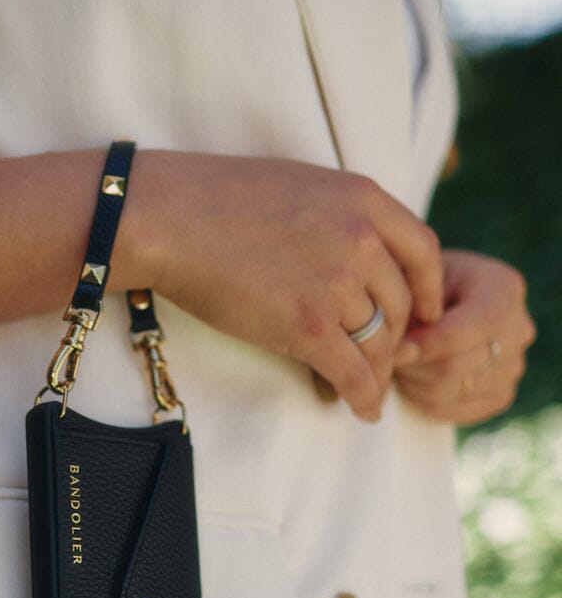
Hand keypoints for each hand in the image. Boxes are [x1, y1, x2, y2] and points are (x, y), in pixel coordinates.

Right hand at [127, 153, 444, 420]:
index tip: (424, 314)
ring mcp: (337, 283)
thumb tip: (345, 249)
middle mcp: (362, 239)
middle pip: (401, 305)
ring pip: (378, 344)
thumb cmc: (213, 200)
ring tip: (364, 392)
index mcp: (363, 198)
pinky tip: (360, 410)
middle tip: (378, 361)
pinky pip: (353, 372)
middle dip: (394, 340)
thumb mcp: (297, 187)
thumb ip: (335, 214)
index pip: (422, 252)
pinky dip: (362, 397)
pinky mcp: (308, 325)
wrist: (169, 219)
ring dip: (374, 374)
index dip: (428, 291)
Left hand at [394, 249, 534, 424]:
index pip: (471, 327)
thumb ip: (410, 309)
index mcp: (503, 290)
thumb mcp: (413, 283)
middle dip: (413, 364)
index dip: (429, 344)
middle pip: (456, 366)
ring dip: (414, 382)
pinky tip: (417, 380)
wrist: (435, 305)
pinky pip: (456, 412)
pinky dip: (425, 402)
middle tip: (391, 355)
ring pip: (451, 392)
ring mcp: (514, 366)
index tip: (395, 350)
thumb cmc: (419, 288)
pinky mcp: (501, 396)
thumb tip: (404, 352)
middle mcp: (519, 329)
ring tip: (405, 363)